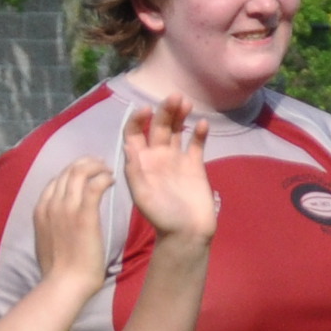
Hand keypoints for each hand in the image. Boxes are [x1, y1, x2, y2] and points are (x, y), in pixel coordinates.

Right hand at [29, 157, 121, 304]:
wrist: (65, 283)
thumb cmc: (58, 269)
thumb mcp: (46, 240)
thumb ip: (51, 224)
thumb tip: (60, 220)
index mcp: (40, 210)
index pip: (55, 180)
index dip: (72, 171)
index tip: (86, 172)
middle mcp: (51, 204)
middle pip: (68, 171)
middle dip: (86, 163)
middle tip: (101, 165)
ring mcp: (66, 207)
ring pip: (80, 172)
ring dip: (97, 167)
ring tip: (108, 171)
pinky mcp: (84, 214)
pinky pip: (95, 184)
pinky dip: (104, 177)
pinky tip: (112, 181)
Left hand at [120, 96, 218, 248]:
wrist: (187, 233)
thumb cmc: (161, 217)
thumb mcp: (142, 196)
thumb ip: (134, 171)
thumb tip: (127, 144)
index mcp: (141, 162)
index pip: (134, 133)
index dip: (138, 119)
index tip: (147, 109)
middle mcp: (157, 156)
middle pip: (158, 126)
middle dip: (164, 110)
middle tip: (175, 97)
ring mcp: (177, 159)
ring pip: (177, 130)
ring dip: (180, 115)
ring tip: (186, 103)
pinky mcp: (195, 164)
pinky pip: (196, 143)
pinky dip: (200, 132)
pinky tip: (203, 124)